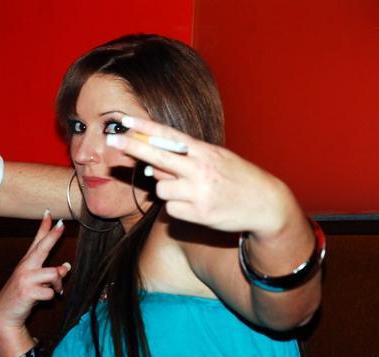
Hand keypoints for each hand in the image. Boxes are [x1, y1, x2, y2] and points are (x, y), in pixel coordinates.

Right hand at [0, 211, 70, 333]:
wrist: (5, 313)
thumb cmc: (24, 294)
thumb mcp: (35, 280)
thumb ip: (51, 272)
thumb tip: (67, 267)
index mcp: (27, 262)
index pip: (37, 241)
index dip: (43, 227)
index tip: (49, 213)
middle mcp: (25, 267)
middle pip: (42, 248)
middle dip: (53, 236)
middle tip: (61, 225)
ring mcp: (25, 279)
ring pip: (54, 274)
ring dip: (58, 284)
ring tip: (55, 290)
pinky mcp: (27, 292)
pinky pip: (50, 291)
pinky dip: (51, 296)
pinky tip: (42, 299)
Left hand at [107, 116, 294, 236]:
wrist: (266, 204)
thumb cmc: (238, 179)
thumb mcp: (217, 160)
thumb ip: (186, 160)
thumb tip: (151, 167)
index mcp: (205, 152)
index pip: (170, 137)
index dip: (146, 128)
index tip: (125, 120)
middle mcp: (201, 170)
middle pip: (158, 158)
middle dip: (133, 148)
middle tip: (112, 141)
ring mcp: (199, 192)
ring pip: (162, 189)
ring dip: (168, 190)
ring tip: (190, 192)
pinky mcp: (199, 214)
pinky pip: (171, 209)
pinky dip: (178, 208)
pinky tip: (196, 206)